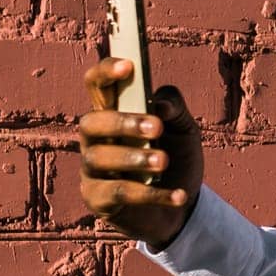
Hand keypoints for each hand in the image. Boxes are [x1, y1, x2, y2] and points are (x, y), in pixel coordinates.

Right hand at [79, 58, 203, 250]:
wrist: (181, 209)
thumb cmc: (175, 159)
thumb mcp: (184, 130)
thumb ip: (175, 109)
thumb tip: (159, 104)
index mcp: (114, 113)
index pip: (97, 85)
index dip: (106, 71)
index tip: (128, 66)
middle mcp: (96, 139)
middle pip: (92, 122)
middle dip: (122, 122)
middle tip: (156, 128)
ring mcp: (92, 170)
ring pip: (100, 158)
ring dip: (134, 157)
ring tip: (163, 162)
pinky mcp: (97, 199)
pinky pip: (117, 194)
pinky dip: (151, 194)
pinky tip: (178, 195)